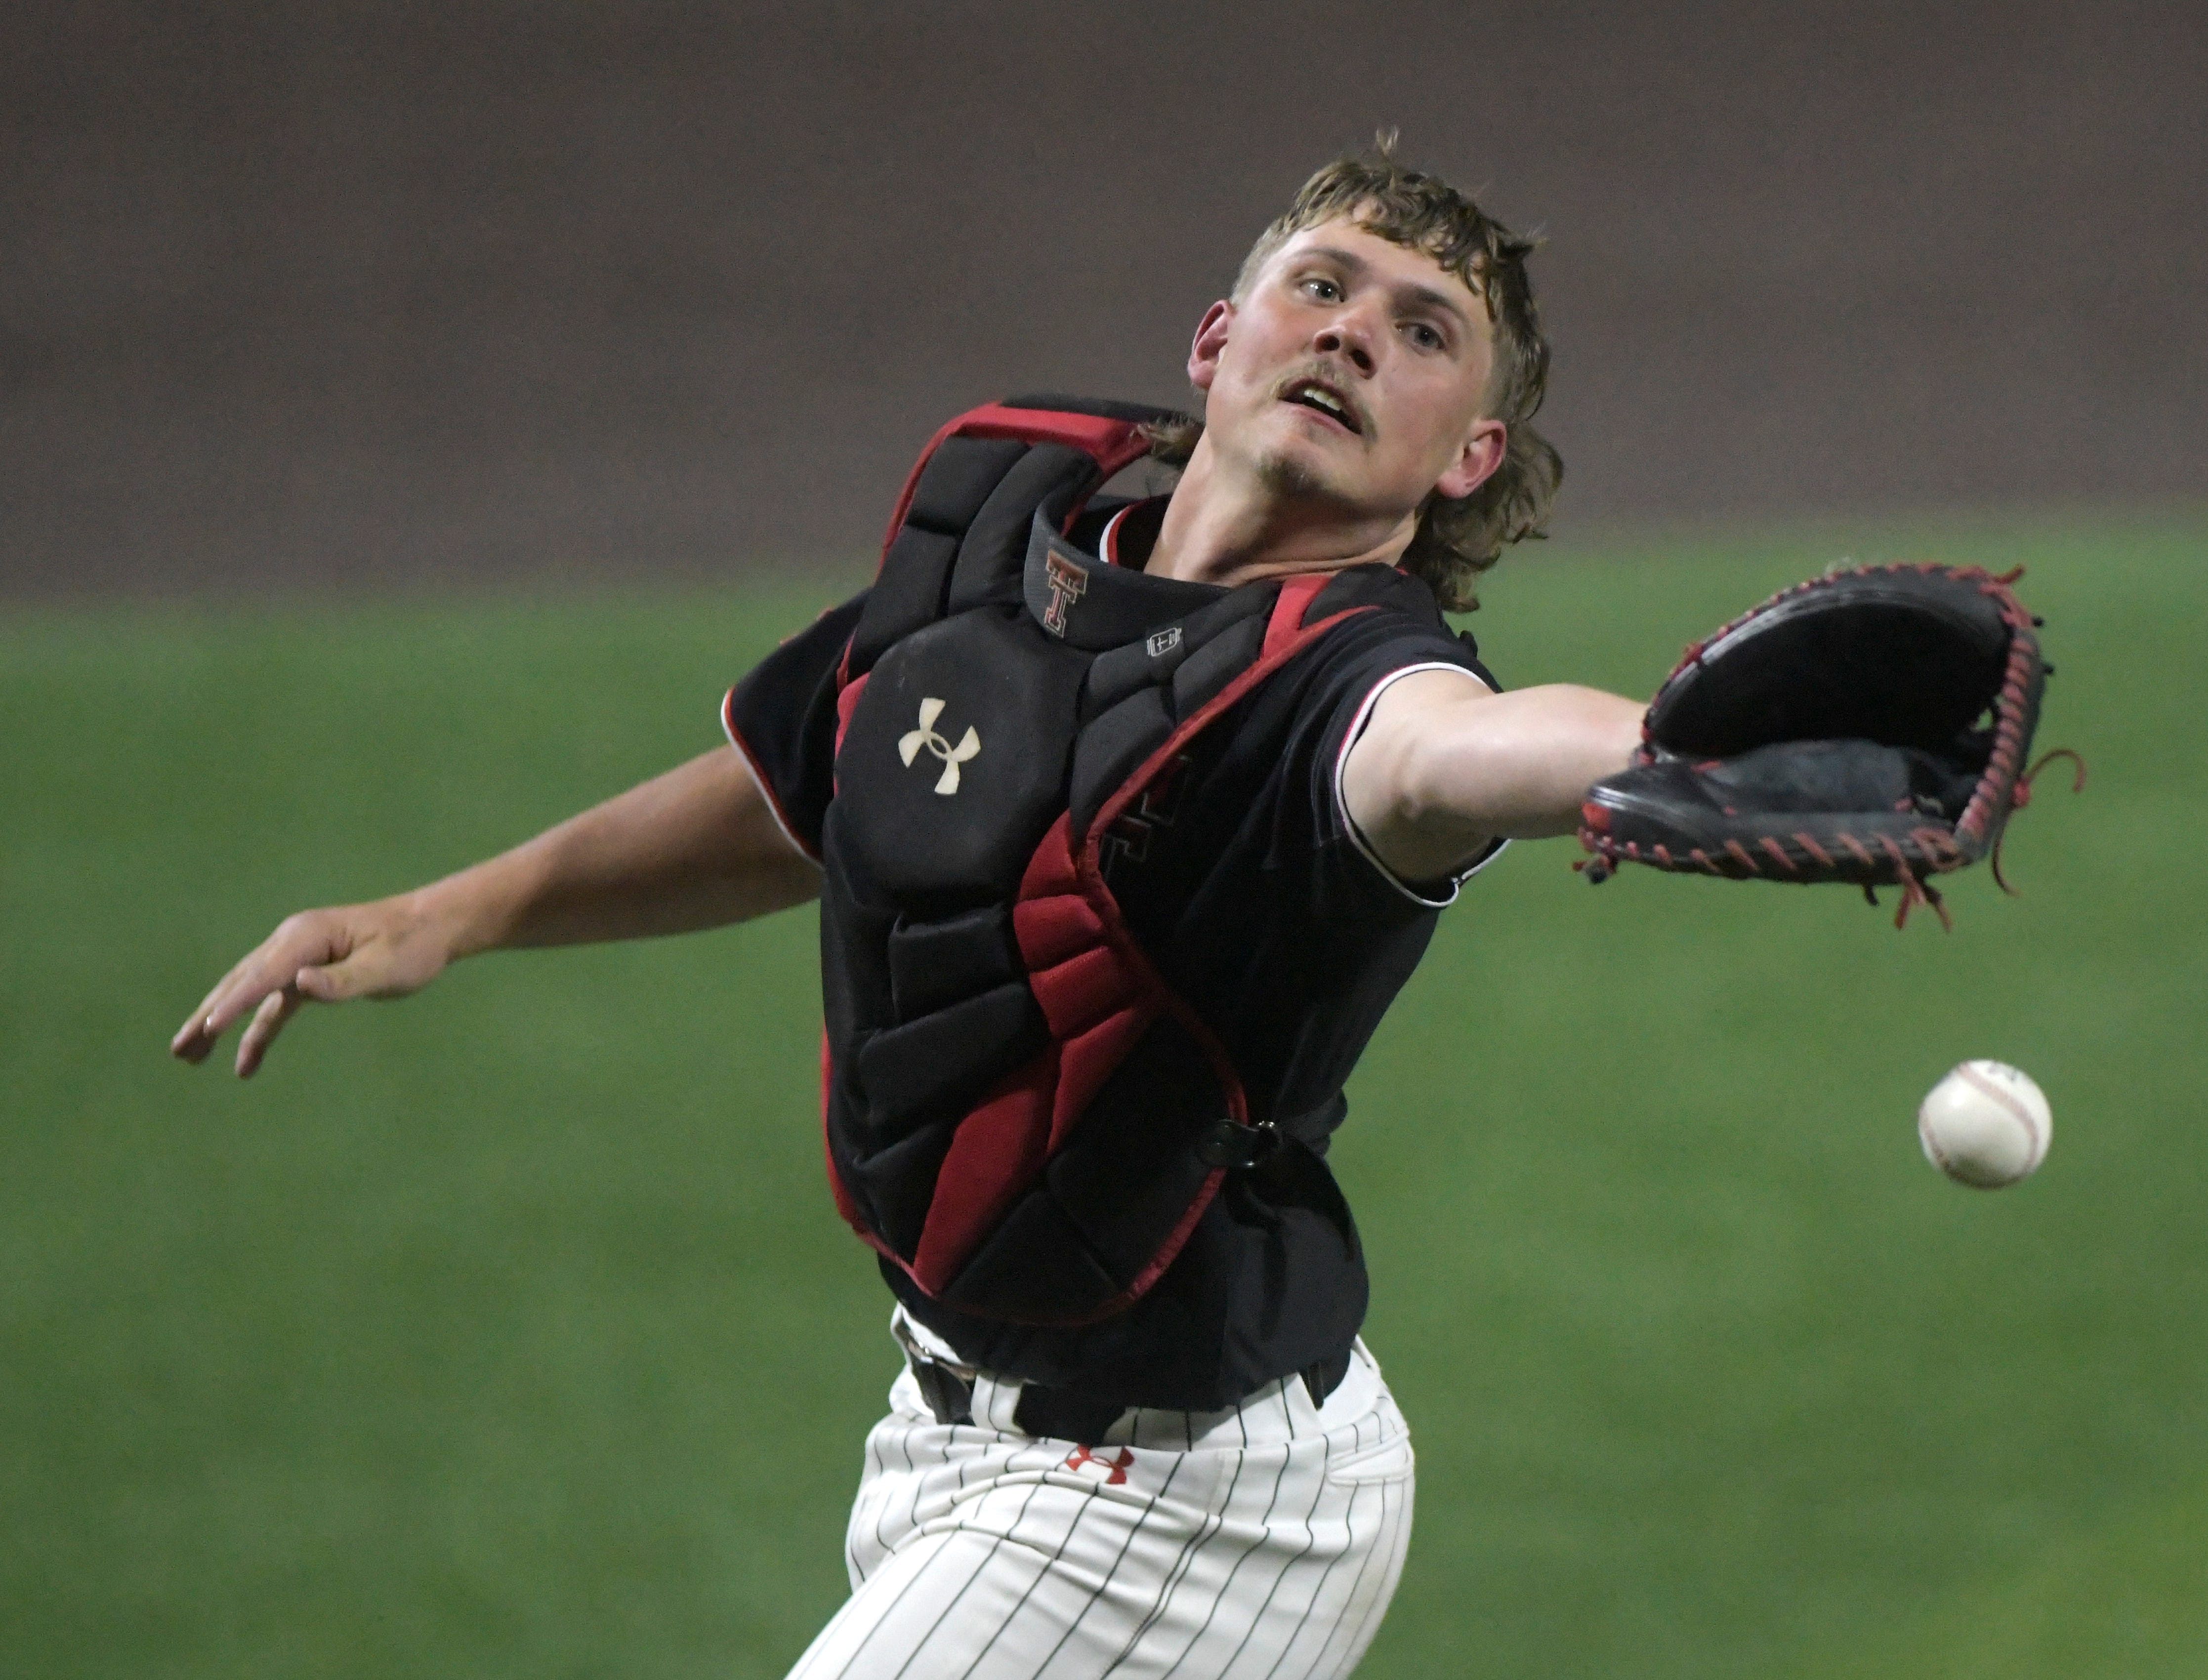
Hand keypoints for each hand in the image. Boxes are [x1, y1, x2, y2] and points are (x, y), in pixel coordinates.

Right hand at [169, 895, 453, 1076]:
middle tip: (180, 1047)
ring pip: (249, 994)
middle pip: (242, 982)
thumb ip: (342, 980)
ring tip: (188, 1056)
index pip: (264, 974)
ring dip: (219, 1024)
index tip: (210, 1027)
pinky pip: (274, 1008)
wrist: (430, 928)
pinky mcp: (307, 976)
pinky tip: (245, 1065)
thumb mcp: (384, 967)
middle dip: (209, 1015)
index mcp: (307, 937)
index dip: (236, 1002)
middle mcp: (294, 943)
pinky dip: (257, 1033)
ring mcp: (297, 959)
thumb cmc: (412, 946)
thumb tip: (301, 985)